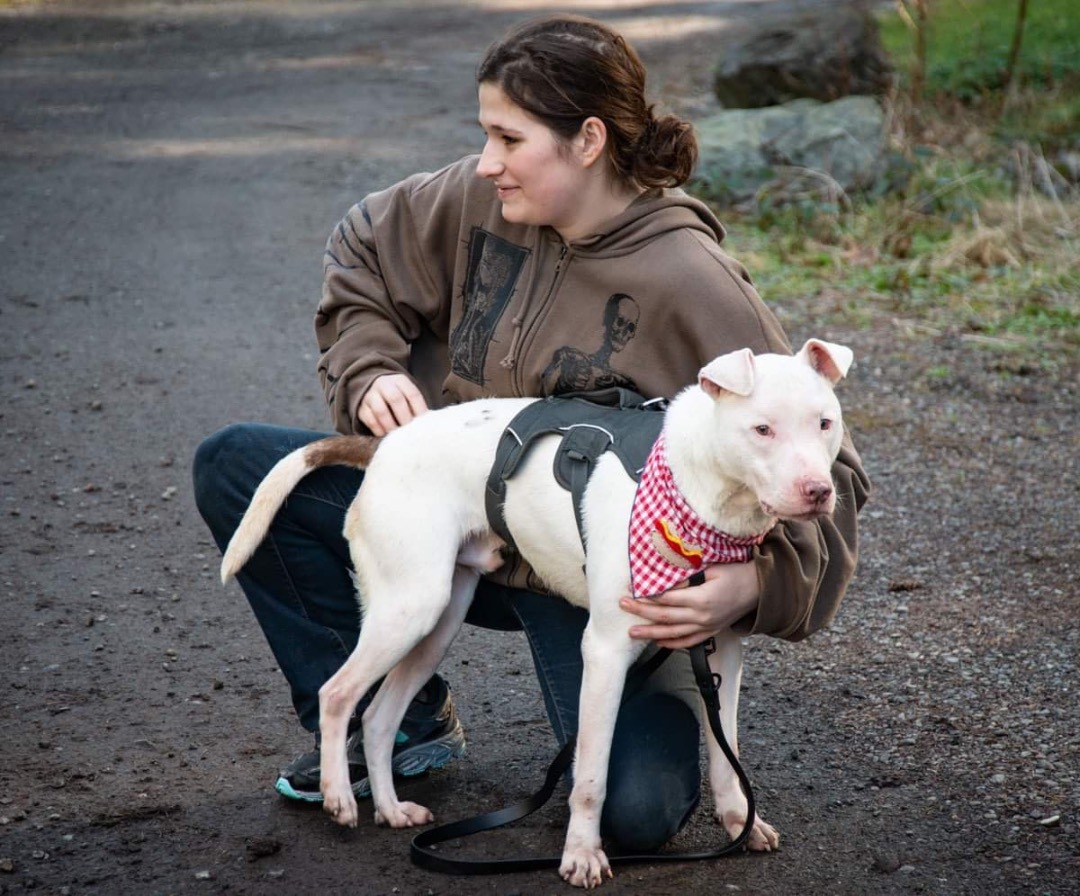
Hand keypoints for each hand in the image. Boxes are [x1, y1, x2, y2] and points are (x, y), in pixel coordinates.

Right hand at [358, 374, 428, 435]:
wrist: (373, 388)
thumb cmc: (398, 396)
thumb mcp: (407, 394)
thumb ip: (416, 406)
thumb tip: (427, 425)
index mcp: (400, 380)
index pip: (412, 394)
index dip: (419, 410)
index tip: (424, 424)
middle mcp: (384, 384)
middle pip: (395, 399)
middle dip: (405, 418)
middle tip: (410, 432)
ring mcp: (370, 395)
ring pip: (380, 410)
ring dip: (391, 426)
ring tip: (398, 437)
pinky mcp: (362, 408)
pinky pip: (370, 420)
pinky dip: (379, 430)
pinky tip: (386, 436)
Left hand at [618, 562, 759, 648]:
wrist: (759, 590)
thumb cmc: (736, 573)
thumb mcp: (712, 568)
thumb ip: (688, 575)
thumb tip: (664, 576)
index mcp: (702, 599)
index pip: (667, 599)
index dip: (647, 596)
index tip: (631, 591)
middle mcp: (702, 617)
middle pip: (665, 617)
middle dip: (641, 613)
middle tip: (623, 606)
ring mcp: (706, 627)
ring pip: (673, 633)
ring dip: (650, 633)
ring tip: (632, 632)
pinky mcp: (710, 632)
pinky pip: (688, 642)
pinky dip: (671, 643)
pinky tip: (657, 641)